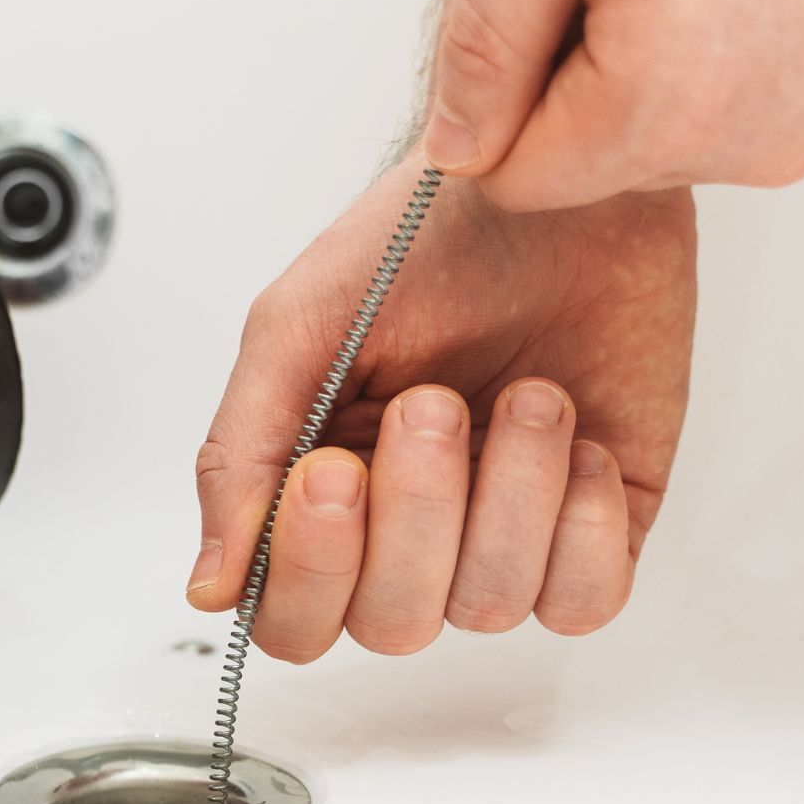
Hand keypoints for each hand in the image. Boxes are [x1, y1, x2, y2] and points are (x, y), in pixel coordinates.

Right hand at [187, 160, 695, 661]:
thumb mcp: (295, 329)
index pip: (292, 619)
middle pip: (390, 625)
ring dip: (509, 491)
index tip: (331, 471)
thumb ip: (239, 457)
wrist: (554, 178)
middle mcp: (408, 533)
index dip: (311, 572)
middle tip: (434, 404)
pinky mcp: (594, 525)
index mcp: (321, 496)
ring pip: (489, 606)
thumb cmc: (421, 238)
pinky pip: (585, 601)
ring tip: (527, 394)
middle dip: (416, 514)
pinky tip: (576, 439)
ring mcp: (503, 535)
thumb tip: (209, 588)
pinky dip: (578, 523)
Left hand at [422, 0, 803, 210]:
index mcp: (663, 105)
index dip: (504, 93)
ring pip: (659, 141)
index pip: (515, 179)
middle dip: (576, 77)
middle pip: (589, 164)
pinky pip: (731, 113)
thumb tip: (457, 144)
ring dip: (643, 67)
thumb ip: (490, 36)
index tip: (544, 6)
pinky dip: (713, 58)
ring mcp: (803, 132)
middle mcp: (745, 144)